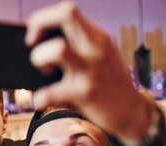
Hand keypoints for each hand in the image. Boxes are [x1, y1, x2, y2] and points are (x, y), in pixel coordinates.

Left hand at [25, 1, 150, 141]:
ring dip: (40, 58)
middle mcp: (96, 48)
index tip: (35, 37)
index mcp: (97, 37)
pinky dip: (40, 98)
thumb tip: (40, 43)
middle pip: (65, 15)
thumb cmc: (108, 85)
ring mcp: (91, 70)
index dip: (43, 19)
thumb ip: (79, 45)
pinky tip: (40, 101)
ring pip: (58, 49)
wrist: (133, 113)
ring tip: (46, 71)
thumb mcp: (100, 57)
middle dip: (39, 25)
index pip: (67, 10)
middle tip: (32, 45)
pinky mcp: (86, 94)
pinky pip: (52, 92)